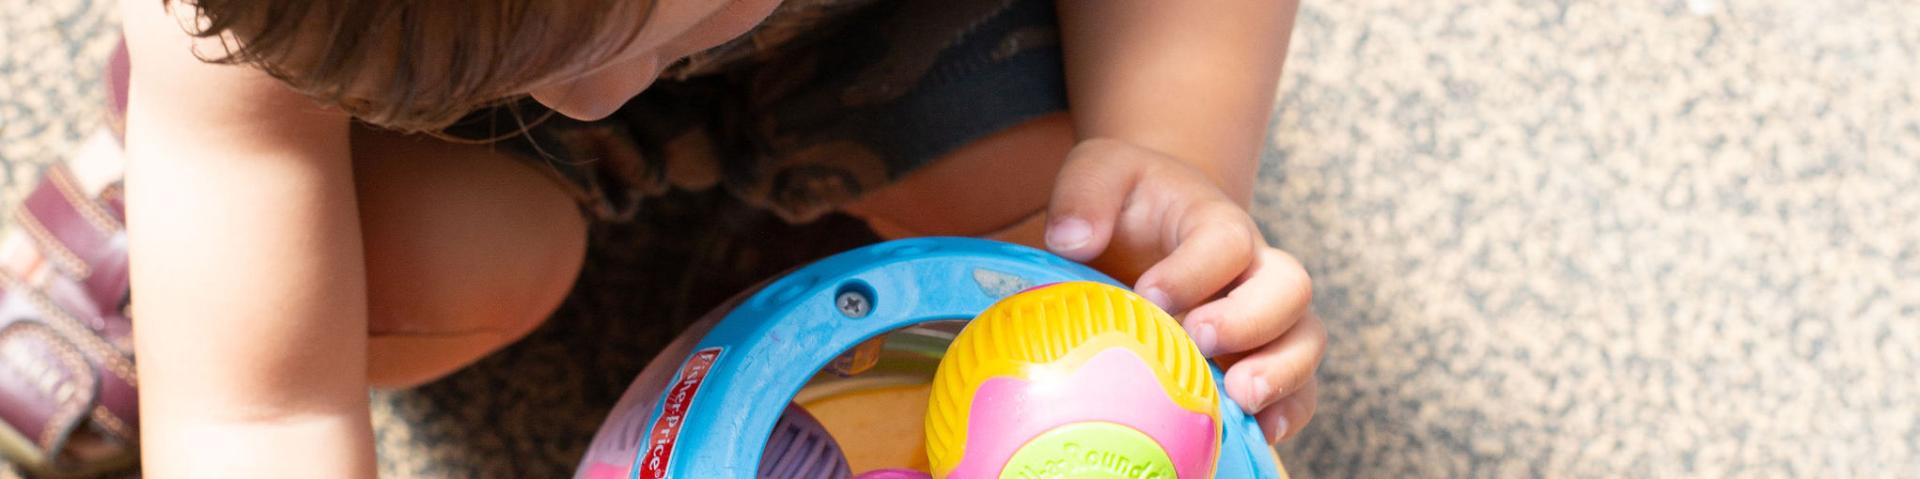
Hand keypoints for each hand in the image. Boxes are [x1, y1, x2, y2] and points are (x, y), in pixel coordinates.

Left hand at [1042, 139, 1323, 443]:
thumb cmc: (1127, 203)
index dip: (1195, 270)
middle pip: (1289, 287)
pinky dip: (1288, 411)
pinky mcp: (1262, 358)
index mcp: (1214, 221)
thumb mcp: (1099, 173)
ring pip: (1305, 338)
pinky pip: (1299, 387)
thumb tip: (1073, 240)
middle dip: (1250, 319)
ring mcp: (1265, 316)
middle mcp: (1253, 268)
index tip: (1149, 294)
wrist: (1151, 224)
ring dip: (1281, 370)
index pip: (1226, 240)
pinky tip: (1259, 433)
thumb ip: (1084, 194)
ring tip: (1240, 397)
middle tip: (1200, 339)